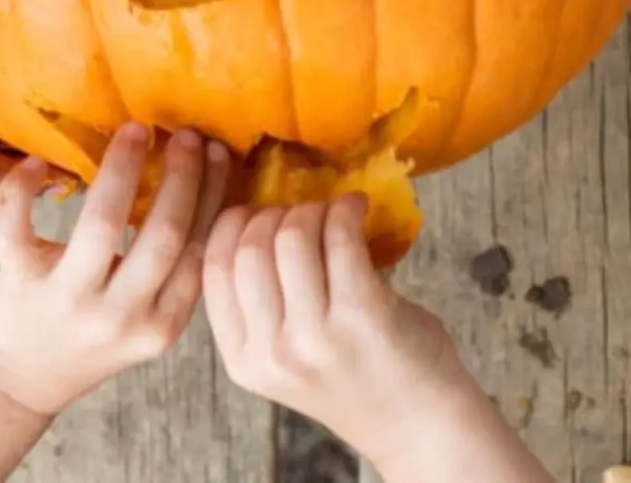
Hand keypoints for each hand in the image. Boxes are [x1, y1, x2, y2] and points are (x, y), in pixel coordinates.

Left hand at [0, 124, 230, 415]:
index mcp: (162, 324)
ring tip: (134, 131)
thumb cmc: (87, 335)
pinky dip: (22, 190)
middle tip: (185, 134)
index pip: (200, 251)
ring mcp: (69, 302)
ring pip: (102, 224)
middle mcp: (121, 317)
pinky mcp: (19, 287)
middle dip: (181, 175)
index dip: (213, 195)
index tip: (218, 151)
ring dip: (122, 169)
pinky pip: (15, 229)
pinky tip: (39, 163)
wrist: (17, 380)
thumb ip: (168, 271)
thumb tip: (198, 181)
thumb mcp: (144, 320)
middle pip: (165, 234)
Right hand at [203, 196, 462, 459]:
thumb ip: (260, 306)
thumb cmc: (354, 377)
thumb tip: (253, 216)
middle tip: (302, 213)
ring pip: (291, 238)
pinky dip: (346, 210)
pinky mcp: (363, 316)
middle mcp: (273, 353)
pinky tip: (356, 208)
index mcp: (243, 360)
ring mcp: (316, 338)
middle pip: (248, 248)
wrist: (418, 424)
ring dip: (312, 210)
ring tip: (332, 212)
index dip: (232, 225)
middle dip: (274, 214)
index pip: (212, 268)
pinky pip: (341, 240)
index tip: (256, 213)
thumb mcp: (282, 358)